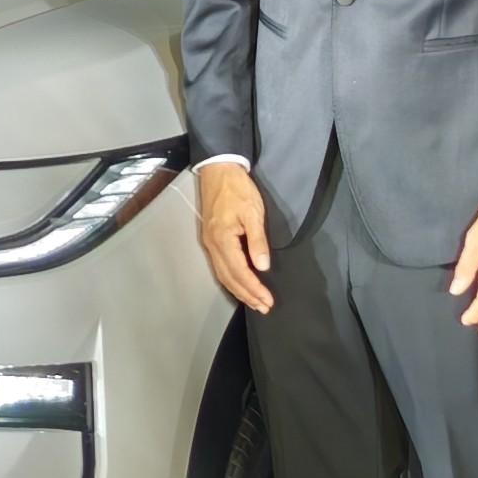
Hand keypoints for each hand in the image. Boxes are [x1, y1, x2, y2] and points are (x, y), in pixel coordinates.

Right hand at [194, 164, 273, 313]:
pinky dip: (231, 279)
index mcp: (222, 239)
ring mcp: (209, 243)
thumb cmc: (237, 189)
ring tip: (254, 301)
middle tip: (263, 307)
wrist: (218, 170)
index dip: (254, 288)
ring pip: (223, 274)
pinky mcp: (210, 239)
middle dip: (247, 295)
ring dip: (239, 290)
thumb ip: (257, 241)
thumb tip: (262, 266)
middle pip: (229, 278)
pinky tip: (239, 283)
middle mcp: (212, 245)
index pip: (239, 272)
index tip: (267, 300)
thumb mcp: (253, 212)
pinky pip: (220, 266)